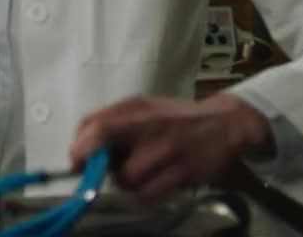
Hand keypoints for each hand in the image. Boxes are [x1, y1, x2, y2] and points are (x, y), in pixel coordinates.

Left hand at [69, 93, 271, 202]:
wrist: (225, 124)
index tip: (77, 162)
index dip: (81, 148)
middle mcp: (151, 128)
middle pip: (110, 157)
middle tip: (111, 167)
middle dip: (103, 170)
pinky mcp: (183, 172)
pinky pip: (148, 195)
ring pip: (128, 180)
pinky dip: (144, 194)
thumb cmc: (175, 117)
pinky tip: (154, 182)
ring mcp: (168, 152)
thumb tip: (79, 141)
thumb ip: (112, 119)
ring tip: (139, 172)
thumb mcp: (143, 107)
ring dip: (126, 182)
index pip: (98, 126)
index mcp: (137, 109)